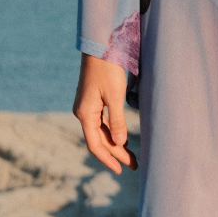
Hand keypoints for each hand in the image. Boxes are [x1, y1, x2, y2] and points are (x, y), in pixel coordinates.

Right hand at [73, 53, 137, 173]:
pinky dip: (112, 132)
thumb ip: (117, 121)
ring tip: (131, 156)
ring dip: (115, 144)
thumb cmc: (108, 69)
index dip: (108, 159)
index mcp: (85, 114)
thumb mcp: (115, 96)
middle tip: (135, 165)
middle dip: (116, 153)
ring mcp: (87, 107)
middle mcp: (83, 112)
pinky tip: (122, 139)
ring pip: (101, 132)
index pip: (95, 144)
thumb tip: (119, 143)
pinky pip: (102, 123)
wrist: (101, 46)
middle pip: (99, 140)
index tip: (121, 170)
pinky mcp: (92, 101)